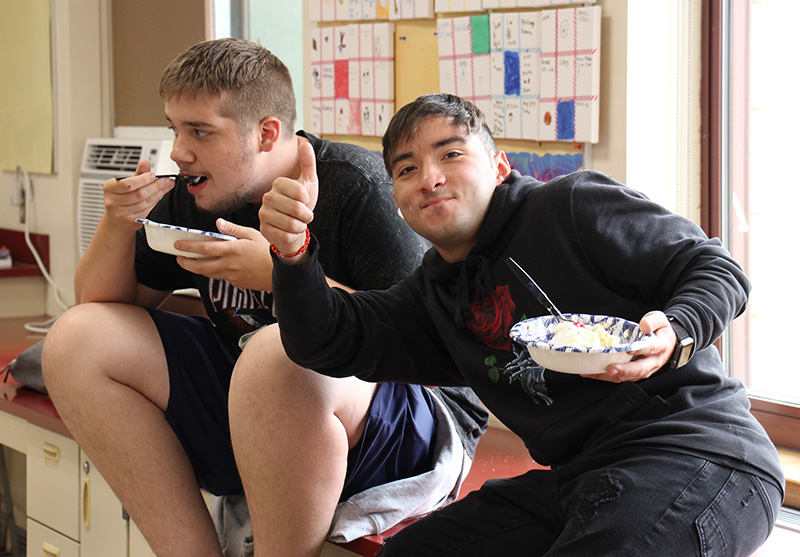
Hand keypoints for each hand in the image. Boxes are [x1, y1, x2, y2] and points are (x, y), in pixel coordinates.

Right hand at [103, 160, 174, 231]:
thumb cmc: (122, 197)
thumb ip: (138, 173)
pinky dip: (155, 202)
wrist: (117, 219)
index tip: (153, 175)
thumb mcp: (127, 183)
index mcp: (109, 188)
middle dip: (156, 186)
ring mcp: (121, 213)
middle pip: (139, 193)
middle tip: (167, 181)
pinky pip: (147, 211)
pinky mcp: (131, 222)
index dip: (142, 179)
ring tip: (167, 186)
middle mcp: (112, 201)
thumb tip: (145, 162)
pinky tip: (160, 196)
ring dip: (158, 194)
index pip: (127, 184)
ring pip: (144, 202)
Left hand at [175, 219, 274, 290]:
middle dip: (186, 263)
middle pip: (200, 266)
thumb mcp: (253, 234)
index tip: (178, 245)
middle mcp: (229, 264)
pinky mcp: (237, 283)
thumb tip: (218, 223)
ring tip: (193, 262)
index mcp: (232, 249)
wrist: (280, 271)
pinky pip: (222, 277)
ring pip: (209, 273)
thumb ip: (233, 229)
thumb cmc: (268, 250)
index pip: (204, 248)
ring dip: (198, 268)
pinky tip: (217, 266)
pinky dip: (216, 271)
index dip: (189, 247)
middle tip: (179, 258)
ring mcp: (232, 275)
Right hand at [259, 140, 318, 261]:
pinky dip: (293, 236)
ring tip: (298, 223)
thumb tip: (305, 143)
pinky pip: (286, 236)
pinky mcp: (263, 229)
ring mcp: (263, 214)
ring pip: (292, 224)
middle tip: (305, 216)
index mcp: (278, 183)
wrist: (293, 226)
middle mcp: (268, 197)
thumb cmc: (301, 203)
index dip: (307, 200)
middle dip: (307, 215)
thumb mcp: (308, 182)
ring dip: (301, 227)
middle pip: (297, 209)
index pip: (300, 192)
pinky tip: (289, 232)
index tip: (305, 201)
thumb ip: (308, 163)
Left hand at [584, 311, 675, 382]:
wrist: (668, 344)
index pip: (650, 348)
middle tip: (610, 369)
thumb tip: (644, 325)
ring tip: (594, 373)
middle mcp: (653, 361)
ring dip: (611, 376)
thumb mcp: (660, 320)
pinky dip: (607, 377)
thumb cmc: (660, 331)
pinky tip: (592, 373)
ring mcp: (645, 370)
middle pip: (639, 369)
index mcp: (660, 346)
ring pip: (629, 377)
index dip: (640, 349)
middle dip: (624, 370)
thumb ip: (653, 321)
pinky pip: (622, 378)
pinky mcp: (635, 374)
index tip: (628, 349)